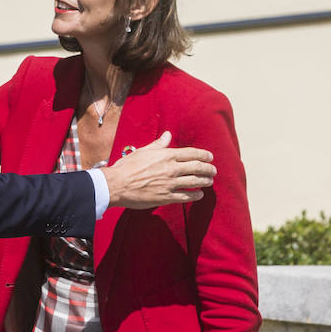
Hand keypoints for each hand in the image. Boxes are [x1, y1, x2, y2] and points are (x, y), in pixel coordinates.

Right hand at [100, 132, 214, 209]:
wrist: (117, 184)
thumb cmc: (128, 166)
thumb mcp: (144, 151)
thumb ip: (158, 144)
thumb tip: (168, 135)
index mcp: (166, 155)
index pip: (192, 153)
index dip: (204, 155)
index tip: (210, 157)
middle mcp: (171, 168)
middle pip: (197, 167)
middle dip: (208, 169)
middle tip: (213, 170)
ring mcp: (170, 183)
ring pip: (195, 182)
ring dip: (205, 181)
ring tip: (209, 181)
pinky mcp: (166, 197)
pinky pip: (186, 196)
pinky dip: (195, 195)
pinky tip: (200, 194)